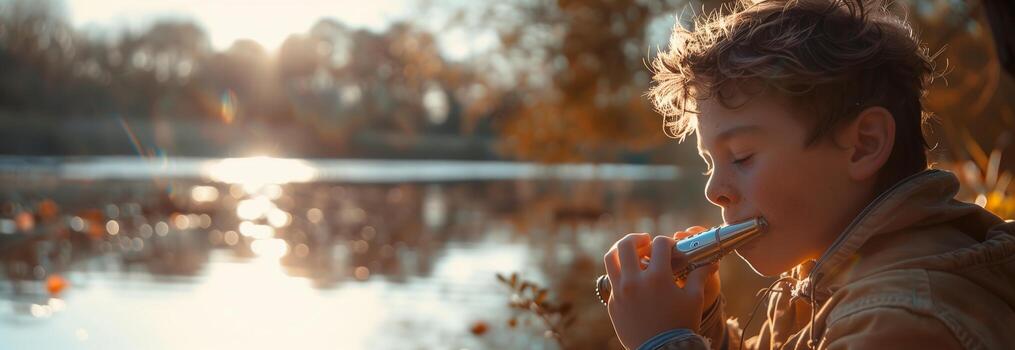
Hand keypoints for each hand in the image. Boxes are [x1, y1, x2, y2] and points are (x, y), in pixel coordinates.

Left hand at [603, 230, 719, 348]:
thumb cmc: (680, 325)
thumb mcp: (694, 299)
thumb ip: (699, 275)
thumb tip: (711, 261)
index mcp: (657, 278)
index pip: (659, 244)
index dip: (667, 242)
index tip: (671, 248)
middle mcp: (634, 282)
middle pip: (625, 245)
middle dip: (637, 238)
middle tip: (646, 241)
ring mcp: (619, 292)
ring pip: (610, 259)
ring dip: (620, 250)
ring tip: (632, 252)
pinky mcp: (612, 303)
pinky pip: (612, 280)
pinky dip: (621, 273)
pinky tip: (632, 277)